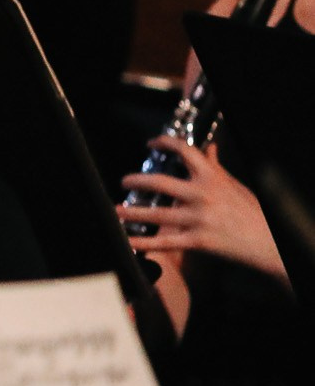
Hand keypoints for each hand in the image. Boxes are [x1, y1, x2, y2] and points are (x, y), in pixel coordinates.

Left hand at [124, 136, 287, 281]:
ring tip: (117, 210)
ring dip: (132, 212)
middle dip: (136, 181)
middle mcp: (203, 196)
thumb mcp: (235, 185)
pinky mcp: (198, 241)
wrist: (268, 243)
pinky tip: (128, 239)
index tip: (152, 143)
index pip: (185, 151)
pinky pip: (165, 241)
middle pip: (160, 183)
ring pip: (157, 214)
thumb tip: (209, 148)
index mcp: (212, 179)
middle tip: (124, 181)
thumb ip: (216, 167)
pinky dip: (143, 242)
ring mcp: (199, 219)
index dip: (165, 143)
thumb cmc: (252, 213)